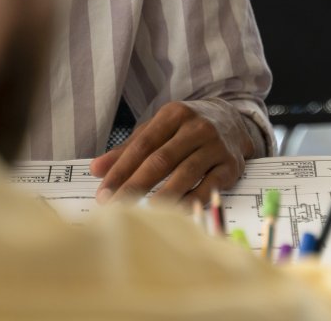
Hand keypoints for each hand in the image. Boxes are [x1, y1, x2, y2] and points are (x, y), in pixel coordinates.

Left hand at [90, 101, 249, 204]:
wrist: (233, 120)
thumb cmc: (187, 128)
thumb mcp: (158, 129)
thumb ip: (128, 149)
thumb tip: (96, 169)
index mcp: (174, 114)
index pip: (142, 145)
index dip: (121, 171)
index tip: (104, 193)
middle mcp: (197, 127)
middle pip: (161, 160)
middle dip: (135, 186)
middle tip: (116, 208)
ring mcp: (216, 146)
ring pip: (185, 174)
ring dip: (163, 196)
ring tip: (144, 215)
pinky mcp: (231, 165)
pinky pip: (209, 187)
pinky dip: (191, 202)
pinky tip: (175, 214)